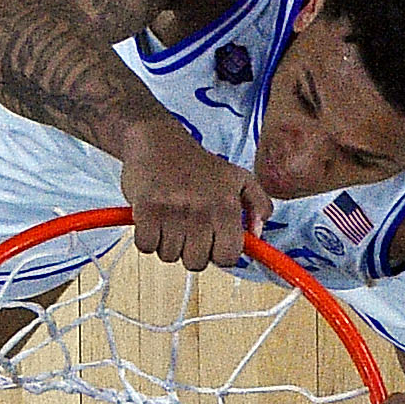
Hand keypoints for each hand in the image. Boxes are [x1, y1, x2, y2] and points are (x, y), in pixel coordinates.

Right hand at [117, 118, 273, 270]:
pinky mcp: (147, 210)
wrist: (159, 141)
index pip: (228, 257)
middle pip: (196, 262)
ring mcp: (173, 211)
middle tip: (187, 231)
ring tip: (170, 221)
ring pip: (169, 256)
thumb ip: (258, 205)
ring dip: (167, 244)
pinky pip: (146, 246)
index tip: (211, 245)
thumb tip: (257, 235)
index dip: (218, 255)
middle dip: (190, 252)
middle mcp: (202, 210)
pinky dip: (147, 238)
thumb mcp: (239, 178)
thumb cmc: (198, 164)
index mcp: (227, 206)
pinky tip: (153, 221)